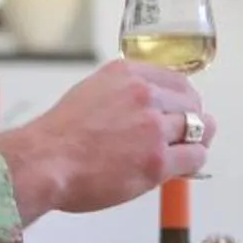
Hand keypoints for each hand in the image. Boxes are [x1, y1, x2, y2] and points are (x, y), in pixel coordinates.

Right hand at [0, 59, 212, 222]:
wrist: (44, 162)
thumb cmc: (59, 136)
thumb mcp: (92, 92)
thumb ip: (122, 93)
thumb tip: (146, 107)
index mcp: (128, 74)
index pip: (177, 80)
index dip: (184, 99)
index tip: (182, 110)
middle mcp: (144, 95)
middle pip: (191, 103)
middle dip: (192, 119)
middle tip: (187, 135)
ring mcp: (153, 128)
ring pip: (198, 128)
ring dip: (196, 140)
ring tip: (188, 150)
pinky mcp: (156, 160)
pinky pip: (194, 156)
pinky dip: (193, 161)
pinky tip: (183, 167)